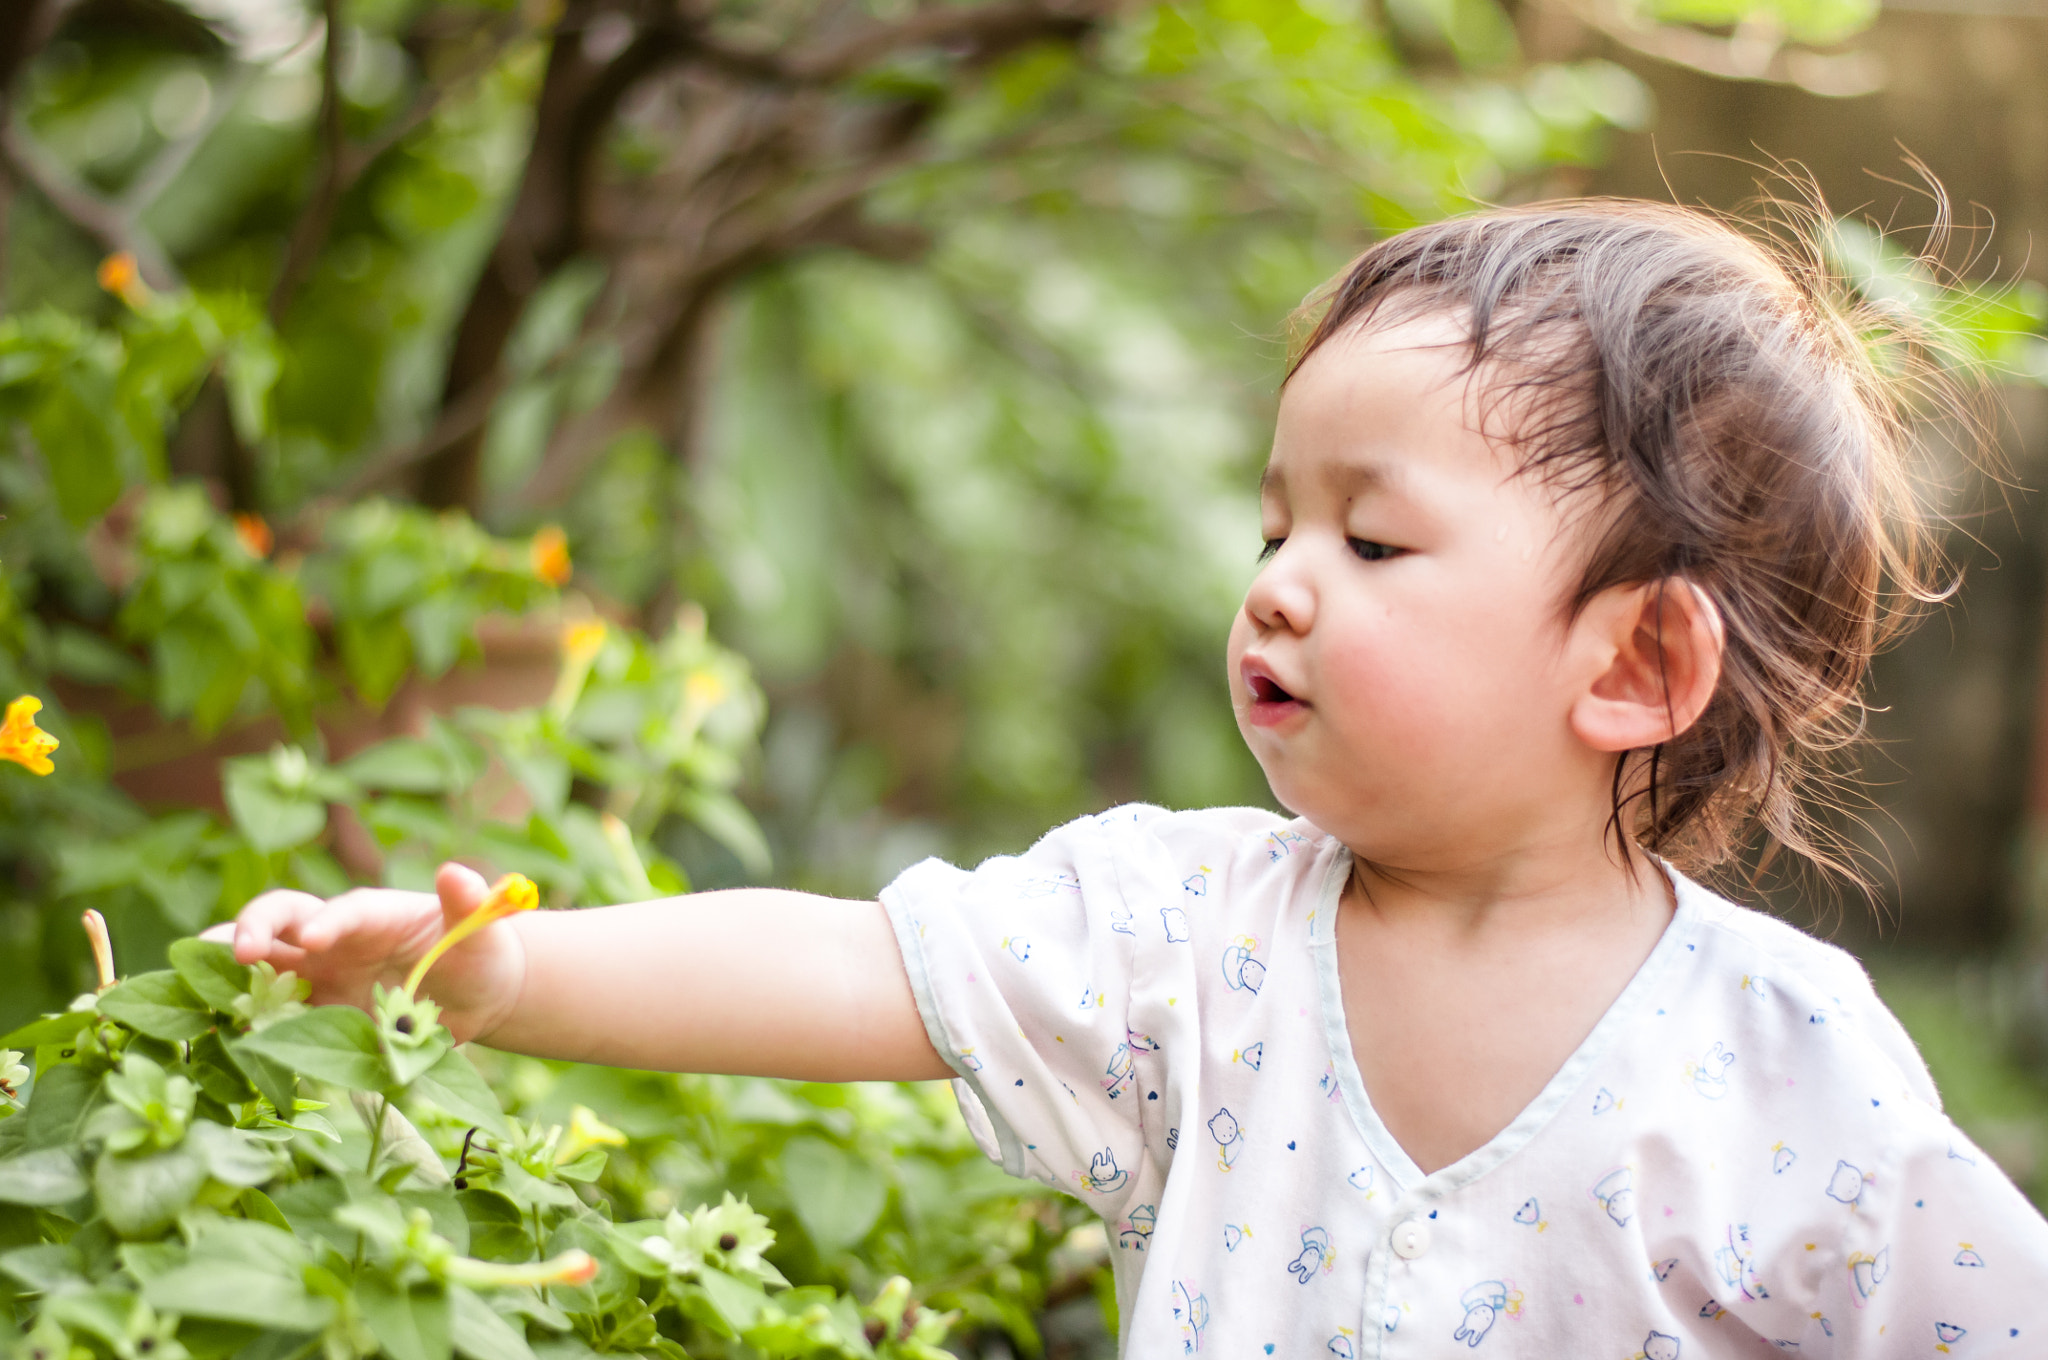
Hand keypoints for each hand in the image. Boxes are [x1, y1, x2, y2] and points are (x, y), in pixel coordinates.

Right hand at [201, 863, 526, 1044]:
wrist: (475, 992)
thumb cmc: (475, 949)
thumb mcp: (481, 928)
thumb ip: (468, 903)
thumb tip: (457, 873)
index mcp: (370, 914)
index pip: (339, 910)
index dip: (323, 920)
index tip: (313, 938)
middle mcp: (333, 939)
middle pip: (277, 924)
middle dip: (247, 932)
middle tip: (226, 956)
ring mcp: (318, 976)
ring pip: (259, 968)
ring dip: (226, 976)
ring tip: (193, 994)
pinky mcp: (314, 1013)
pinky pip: (273, 1017)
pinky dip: (245, 1026)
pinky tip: (221, 1043)